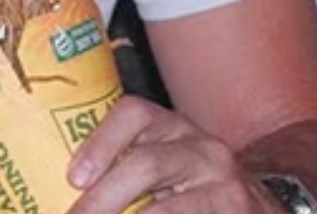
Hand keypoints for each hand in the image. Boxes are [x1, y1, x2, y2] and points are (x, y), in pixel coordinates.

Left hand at [67, 96, 275, 213]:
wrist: (256, 210)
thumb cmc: (192, 190)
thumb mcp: (165, 169)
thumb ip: (126, 171)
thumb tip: (59, 197)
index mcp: (173, 129)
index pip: (134, 113)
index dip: (100, 142)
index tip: (73, 178)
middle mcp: (201, 148)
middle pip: (146, 164)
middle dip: (102, 199)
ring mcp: (222, 182)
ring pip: (167, 209)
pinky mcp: (234, 209)